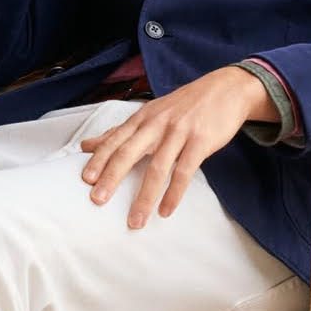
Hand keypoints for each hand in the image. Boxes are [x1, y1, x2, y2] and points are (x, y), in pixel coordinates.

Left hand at [80, 66, 277, 227]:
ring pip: (157, 167)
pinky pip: (185, 171)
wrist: (226, 89)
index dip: (100, 158)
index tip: (84, 180)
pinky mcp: (201, 141)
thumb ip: (121, 131)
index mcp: (143, 117)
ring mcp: (179, 131)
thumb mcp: (150, 113)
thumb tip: (87, 145)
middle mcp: (157, 123)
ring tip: (135, 221)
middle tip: (98, 200)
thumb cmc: (184, 106)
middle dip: (112, 176)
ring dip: (144, 197)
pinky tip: (166, 210)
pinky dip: (174, 193)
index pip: (115, 139)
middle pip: (129, 151)